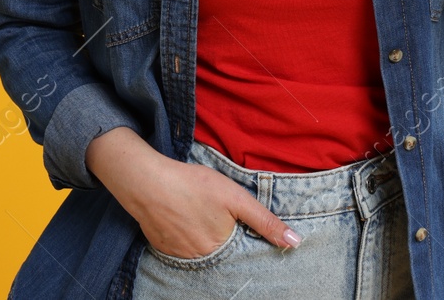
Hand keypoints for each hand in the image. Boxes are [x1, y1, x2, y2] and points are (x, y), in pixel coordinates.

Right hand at [86, 127, 301, 257]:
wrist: (148, 183)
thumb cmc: (194, 186)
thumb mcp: (236, 198)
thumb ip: (265, 221)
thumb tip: (295, 243)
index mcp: (222, 249)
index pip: (242, 254)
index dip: (244, 239)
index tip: (240, 225)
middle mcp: (202, 259)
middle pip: (222, 253)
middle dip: (224, 239)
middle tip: (216, 215)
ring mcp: (180, 256)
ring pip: (202, 251)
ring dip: (205, 238)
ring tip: (200, 215)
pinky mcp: (164, 248)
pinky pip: (183, 248)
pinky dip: (187, 237)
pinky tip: (185, 219)